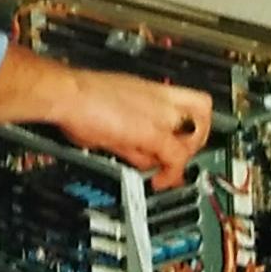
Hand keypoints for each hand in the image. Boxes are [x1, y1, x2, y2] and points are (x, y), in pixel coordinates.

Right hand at [0, 46, 211, 189]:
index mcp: (150, 89)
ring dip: (183, 157)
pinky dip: (172, 173)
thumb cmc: (77, 97)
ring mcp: (158, 114)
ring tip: (165, 172)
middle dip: (194, 138)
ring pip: (194, 135)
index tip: (184, 138)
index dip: (193, 121)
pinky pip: (176, 157)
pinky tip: (159, 182)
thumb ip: (129, 131)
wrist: (68, 93)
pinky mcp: (152, 133)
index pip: (190, 99)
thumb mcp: (110, 110)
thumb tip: (134, 151)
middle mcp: (160, 98)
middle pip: (203, 113)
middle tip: (181, 157)